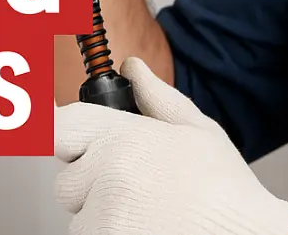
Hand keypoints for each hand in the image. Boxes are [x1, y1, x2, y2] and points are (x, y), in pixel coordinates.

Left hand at [54, 57, 287, 234]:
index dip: (62, 131)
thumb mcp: (197, 130)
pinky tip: (146, 229)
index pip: (61, 126)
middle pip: (67, 177)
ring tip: (147, 213)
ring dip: (99, 214)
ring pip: (77, 215)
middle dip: (91, 180)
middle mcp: (106, 176)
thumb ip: (155, 96)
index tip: (63, 136)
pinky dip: (108, 234)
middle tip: (135, 185)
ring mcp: (104, 219)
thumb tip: (133, 69)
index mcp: (123, 138)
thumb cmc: (227, 194)